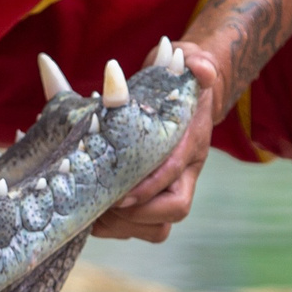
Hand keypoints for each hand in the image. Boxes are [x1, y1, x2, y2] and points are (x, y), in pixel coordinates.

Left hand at [91, 41, 225, 243]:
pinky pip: (142, 228)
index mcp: (192, 141)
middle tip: (101, 205)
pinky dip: (117, 228)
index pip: (175, 171)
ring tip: (93, 214)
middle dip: (138, 214)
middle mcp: (187, 170)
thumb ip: (196, 64)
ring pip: (159, 226)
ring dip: (125, 226)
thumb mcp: (190, 63)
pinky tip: (92, 215)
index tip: (122, 195)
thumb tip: (199, 67)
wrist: (191, 93)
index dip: (150, 185)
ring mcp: (173, 186)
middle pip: (175, 208)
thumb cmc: (182, 77)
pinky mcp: (155, 197)